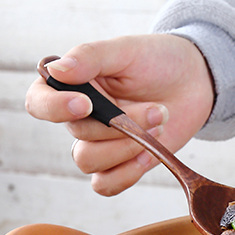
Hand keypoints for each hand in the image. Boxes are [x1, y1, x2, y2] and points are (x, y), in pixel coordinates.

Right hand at [25, 34, 214, 195]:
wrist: (195, 82)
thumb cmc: (158, 60)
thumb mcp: (125, 50)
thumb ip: (90, 57)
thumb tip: (55, 70)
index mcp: (71, 84)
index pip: (39, 102)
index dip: (54, 108)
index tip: (85, 104)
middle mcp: (79, 116)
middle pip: (77, 135)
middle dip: (120, 125)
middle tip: (156, 109)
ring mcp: (100, 142)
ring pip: (88, 162)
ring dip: (126, 148)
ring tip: (158, 125)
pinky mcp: (121, 162)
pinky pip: (105, 184)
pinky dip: (126, 174)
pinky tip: (150, 154)